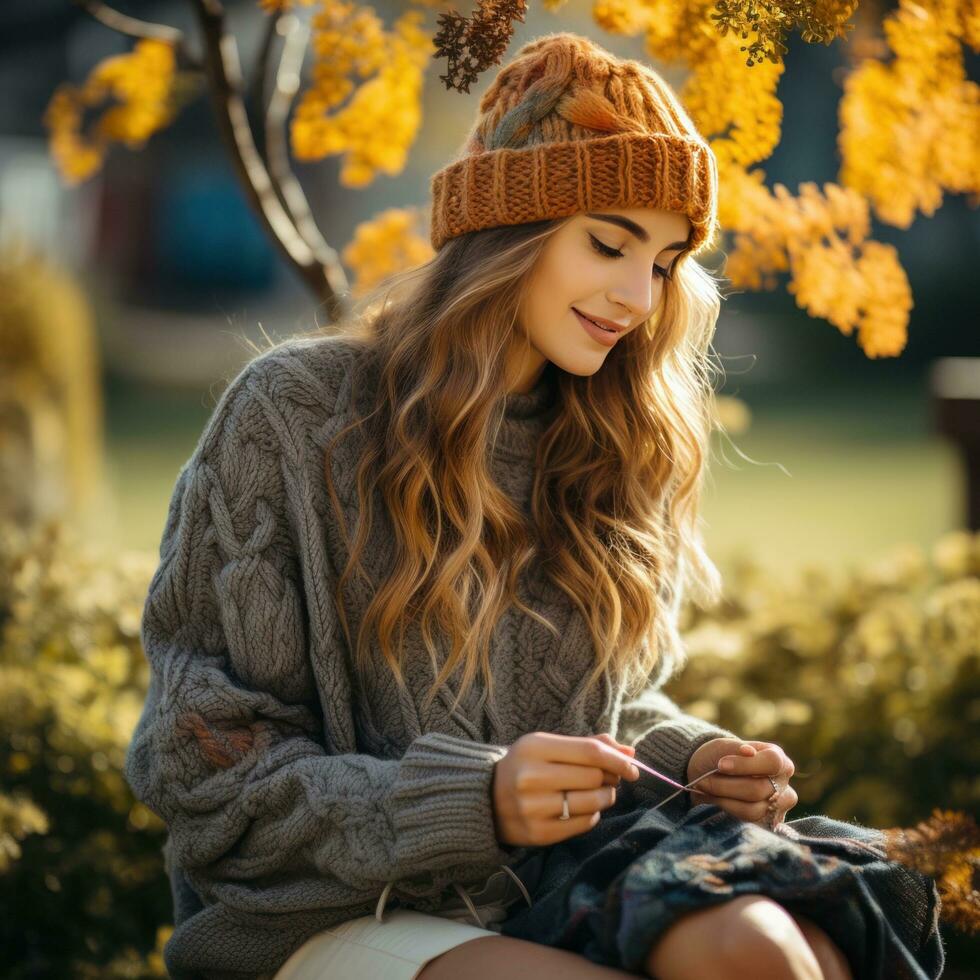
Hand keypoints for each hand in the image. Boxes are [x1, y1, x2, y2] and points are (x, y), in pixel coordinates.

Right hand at [491, 731, 639, 847]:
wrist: (486, 798)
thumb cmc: (527, 766)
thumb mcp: (549, 746)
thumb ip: (588, 745)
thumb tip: (630, 752)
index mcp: (534, 748)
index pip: (590, 752)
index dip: (618, 760)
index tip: (632, 767)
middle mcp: (531, 777)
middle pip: (594, 777)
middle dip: (610, 778)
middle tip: (609, 779)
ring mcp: (533, 808)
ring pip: (592, 803)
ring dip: (605, 798)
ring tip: (598, 793)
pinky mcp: (538, 833)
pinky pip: (583, 824)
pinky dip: (591, 815)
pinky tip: (580, 808)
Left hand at [686, 738, 797, 829]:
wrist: (707, 779)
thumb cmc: (718, 759)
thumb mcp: (722, 748)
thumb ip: (735, 748)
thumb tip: (749, 751)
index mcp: (778, 759)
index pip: (772, 762)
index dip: (745, 765)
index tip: (720, 765)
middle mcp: (783, 784)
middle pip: (759, 789)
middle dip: (726, 785)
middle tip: (704, 781)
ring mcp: (778, 808)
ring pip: (752, 810)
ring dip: (724, 800)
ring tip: (708, 791)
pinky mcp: (767, 825)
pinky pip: (747, 824)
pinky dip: (727, 812)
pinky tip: (718, 802)